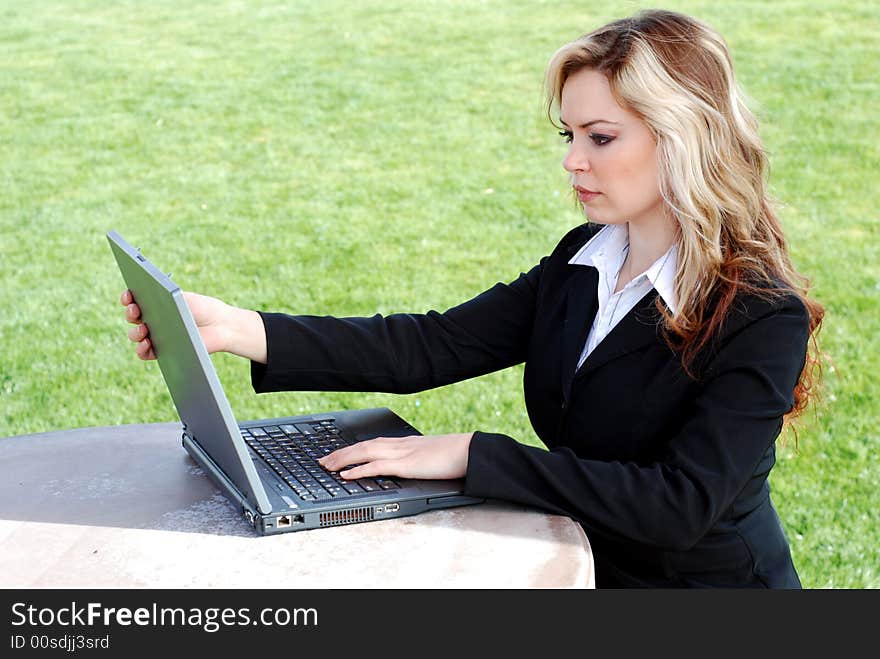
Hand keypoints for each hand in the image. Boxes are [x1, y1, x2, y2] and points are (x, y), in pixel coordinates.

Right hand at [120, 289, 265, 361]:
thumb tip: (145, 303)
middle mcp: (152, 319)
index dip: (127, 297)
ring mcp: (156, 336)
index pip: (134, 299)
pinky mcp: (162, 351)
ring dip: (135, 332)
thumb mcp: (183, 298)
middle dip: (130, 312)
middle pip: (132, 317)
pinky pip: (144, 353)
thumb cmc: (203, 308)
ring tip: (144, 329)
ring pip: (136, 335)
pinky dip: (141, 349)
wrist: (220, 325)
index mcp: (155, 303)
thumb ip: (164, 298)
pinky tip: (147, 344)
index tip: (129, 294)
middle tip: (136, 310)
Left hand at [318, 433, 473, 480]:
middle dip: (340, 453)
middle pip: (362, 446)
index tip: (337, 454)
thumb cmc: (454, 455)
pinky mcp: (406, 465)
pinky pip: (377, 466)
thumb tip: (408, 466)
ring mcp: (401, 453)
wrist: (469, 450)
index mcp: (404, 443)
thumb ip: (416, 459)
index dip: (352, 448)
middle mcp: (399, 445)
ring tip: (327, 466)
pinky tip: (346, 474)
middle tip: (323, 461)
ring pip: (364, 453)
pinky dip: (359, 469)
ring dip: (343, 459)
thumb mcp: (429, 456)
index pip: (371, 443)